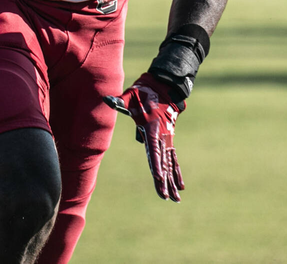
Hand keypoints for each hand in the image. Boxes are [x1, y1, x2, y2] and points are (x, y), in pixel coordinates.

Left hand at [104, 72, 185, 200]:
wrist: (164, 87)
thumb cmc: (144, 93)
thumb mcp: (131, 96)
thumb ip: (120, 101)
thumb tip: (106, 100)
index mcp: (152, 128)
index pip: (154, 150)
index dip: (156, 164)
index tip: (159, 178)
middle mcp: (162, 137)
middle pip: (163, 162)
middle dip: (164, 181)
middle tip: (166, 197)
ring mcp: (167, 139)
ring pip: (170, 164)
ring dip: (172, 182)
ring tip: (175, 200)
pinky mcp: (169, 140)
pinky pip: (173, 159)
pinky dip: (176, 172)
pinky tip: (180, 187)